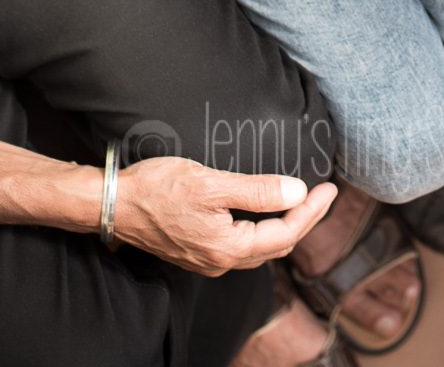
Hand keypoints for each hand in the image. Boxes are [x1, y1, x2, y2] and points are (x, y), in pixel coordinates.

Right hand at [115, 158, 336, 275]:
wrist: (113, 203)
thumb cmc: (158, 189)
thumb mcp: (212, 183)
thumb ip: (257, 191)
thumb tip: (297, 192)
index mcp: (228, 248)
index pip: (286, 232)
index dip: (312, 211)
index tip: (330, 189)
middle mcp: (221, 261)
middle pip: (278, 243)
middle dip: (305, 219)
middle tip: (324, 194)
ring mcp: (208, 259)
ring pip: (261, 248)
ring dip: (286, 225)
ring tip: (304, 202)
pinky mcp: (198, 251)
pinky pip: (244, 246)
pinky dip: (264, 229)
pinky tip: (267, 212)